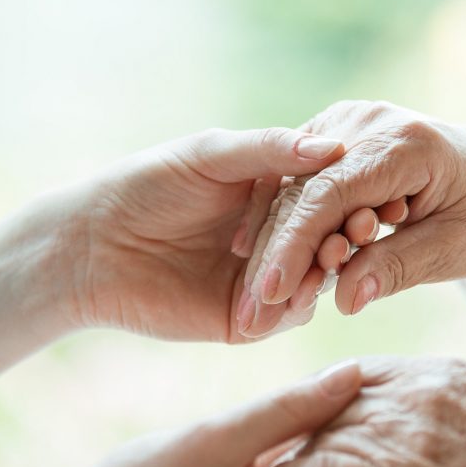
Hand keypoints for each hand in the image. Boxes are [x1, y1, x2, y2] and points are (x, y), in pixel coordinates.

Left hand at [46, 127, 343, 341]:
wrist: (95, 245)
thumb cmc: (147, 185)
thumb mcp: (211, 154)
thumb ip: (270, 150)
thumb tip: (334, 147)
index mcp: (270, 195)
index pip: (322, 198)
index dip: (344, 197)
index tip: (370, 193)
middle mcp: (272, 239)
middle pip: (323, 242)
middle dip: (340, 238)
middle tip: (359, 232)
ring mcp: (261, 281)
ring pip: (310, 281)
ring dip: (323, 272)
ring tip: (331, 261)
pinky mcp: (245, 320)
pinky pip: (283, 315)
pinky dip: (295, 305)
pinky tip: (301, 293)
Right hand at [240, 101, 465, 336]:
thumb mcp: (451, 249)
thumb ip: (397, 268)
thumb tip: (345, 302)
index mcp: (403, 143)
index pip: (330, 194)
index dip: (296, 246)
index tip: (272, 294)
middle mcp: (366, 123)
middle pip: (301, 193)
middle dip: (275, 258)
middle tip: (251, 317)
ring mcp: (344, 126)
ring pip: (289, 191)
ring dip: (271, 248)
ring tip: (255, 305)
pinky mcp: (331, 140)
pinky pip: (294, 186)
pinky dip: (279, 227)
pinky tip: (258, 264)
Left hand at [271, 357, 465, 466]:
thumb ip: (437, 414)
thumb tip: (403, 430)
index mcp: (441, 374)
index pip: (361, 375)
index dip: (329, 400)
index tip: (309, 423)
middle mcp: (418, 392)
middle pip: (334, 399)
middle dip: (304, 427)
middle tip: (275, 450)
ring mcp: (404, 433)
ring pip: (322, 432)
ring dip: (294, 456)